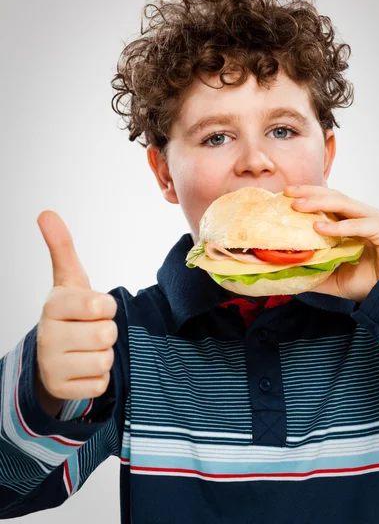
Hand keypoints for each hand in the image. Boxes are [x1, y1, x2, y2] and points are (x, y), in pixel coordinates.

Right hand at [36, 210, 117, 402]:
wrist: (51, 354)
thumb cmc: (69, 313)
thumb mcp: (68, 280)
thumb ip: (61, 248)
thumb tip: (46, 213)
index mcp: (53, 305)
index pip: (102, 306)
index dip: (106, 307)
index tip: (95, 308)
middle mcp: (48, 335)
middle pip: (107, 335)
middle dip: (106, 331)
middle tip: (90, 329)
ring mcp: (52, 365)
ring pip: (105, 360)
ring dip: (103, 355)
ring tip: (86, 348)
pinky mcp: (62, 390)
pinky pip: (100, 383)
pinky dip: (97, 377)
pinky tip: (82, 368)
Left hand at [283, 185, 378, 302]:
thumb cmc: (368, 283)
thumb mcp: (333, 278)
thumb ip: (313, 273)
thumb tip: (288, 274)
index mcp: (352, 221)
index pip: (328, 202)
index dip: (308, 195)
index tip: (285, 194)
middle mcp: (363, 216)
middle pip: (334, 197)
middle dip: (310, 193)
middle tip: (287, 192)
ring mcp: (375, 221)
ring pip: (345, 204)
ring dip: (319, 203)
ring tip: (298, 205)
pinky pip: (360, 225)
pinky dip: (339, 226)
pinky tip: (319, 227)